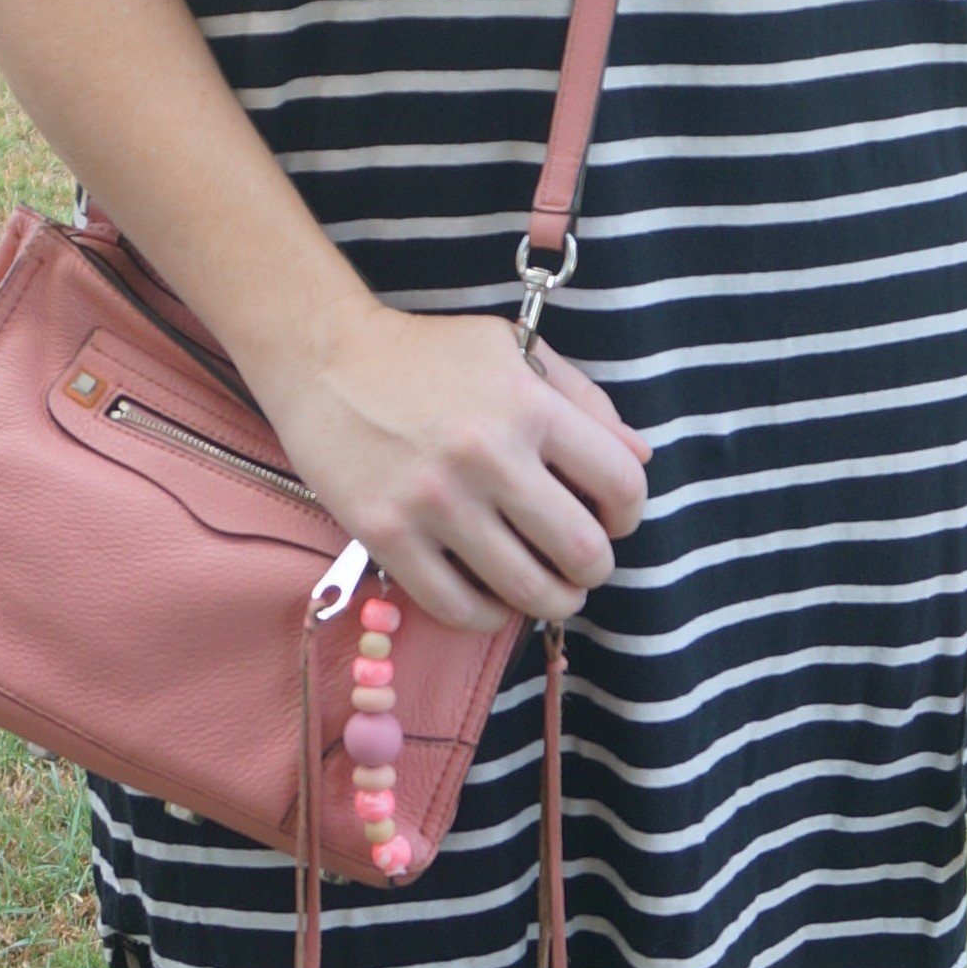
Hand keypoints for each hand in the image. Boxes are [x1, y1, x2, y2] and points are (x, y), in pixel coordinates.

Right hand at [255, 304, 651, 631]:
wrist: (325, 358)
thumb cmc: (429, 354)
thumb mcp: (514, 351)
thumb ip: (584, 401)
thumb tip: (641, 458)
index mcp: (528, 405)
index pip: (621, 483)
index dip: (629, 514)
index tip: (612, 520)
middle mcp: (487, 455)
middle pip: (582, 552)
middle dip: (593, 570)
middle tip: (580, 566)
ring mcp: (434, 502)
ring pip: (528, 591)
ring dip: (552, 602)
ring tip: (547, 592)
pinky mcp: (386, 535)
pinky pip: (459, 609)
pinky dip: (489, 616)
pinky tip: (492, 600)